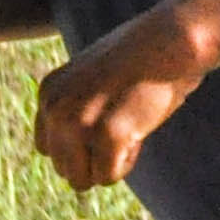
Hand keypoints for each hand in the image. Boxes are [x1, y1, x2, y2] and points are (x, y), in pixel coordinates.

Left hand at [30, 2, 211, 190]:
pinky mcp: (106, 134)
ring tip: (129, 130)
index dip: (80, 146)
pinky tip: (139, 133)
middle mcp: (55, 107)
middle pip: (63, 167)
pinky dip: (126, 163)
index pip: (48, 148)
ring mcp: (78, 122)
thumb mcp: (93, 76)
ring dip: (107, 164)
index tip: (107, 123)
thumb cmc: (143, 58)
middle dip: (93, 158)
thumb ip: (76, 105)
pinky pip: (108, 177)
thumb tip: (77, 153)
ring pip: (80, 179)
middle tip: (123, 125)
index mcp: (49, 92)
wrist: (172, 40)